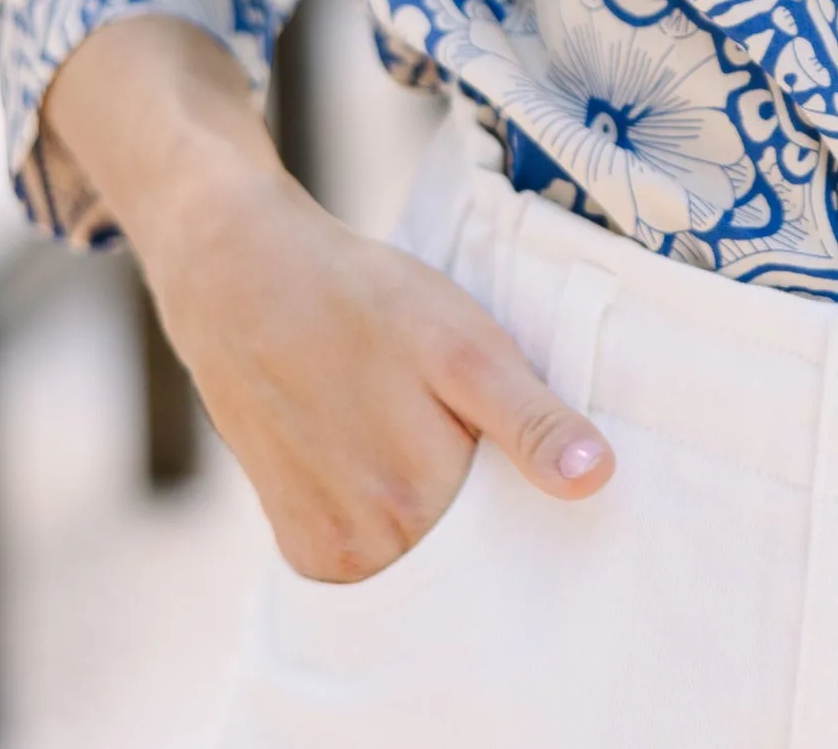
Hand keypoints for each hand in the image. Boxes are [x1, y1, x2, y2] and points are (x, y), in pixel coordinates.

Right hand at [144, 161, 614, 581]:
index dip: (533, 496)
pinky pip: (368, 556)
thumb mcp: (463, 344)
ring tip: (429, 437)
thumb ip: (529, 420)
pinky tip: (386, 459)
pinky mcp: (297, 541)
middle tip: (479, 434)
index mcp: (421, 500)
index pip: (516, 536)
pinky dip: (388, 520)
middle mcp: (369, 546)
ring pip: (419, 554)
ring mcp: (327, 549)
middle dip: (490, 511)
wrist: (241, 281)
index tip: (537, 459)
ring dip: (438, 514)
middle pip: (466, 552)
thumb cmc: (363, 302)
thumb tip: (595, 480)